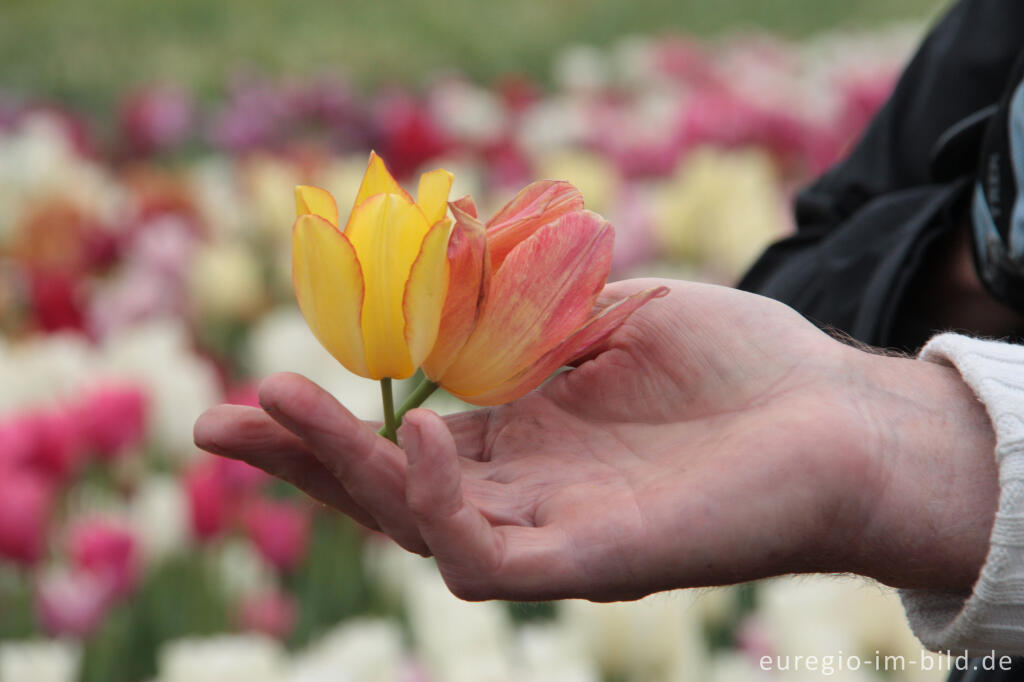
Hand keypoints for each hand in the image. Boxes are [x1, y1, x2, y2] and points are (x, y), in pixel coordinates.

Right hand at [194, 278, 997, 600]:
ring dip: (343, 474)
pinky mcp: (595, 565)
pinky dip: (444, 502)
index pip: (401, 438)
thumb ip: (526, 305)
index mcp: (525, 437)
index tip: (256, 385)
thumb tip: (441, 264)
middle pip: (384, 491)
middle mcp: (524, 493)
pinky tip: (427, 434)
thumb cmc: (740, 364)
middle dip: (300, 461)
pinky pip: (489, 557)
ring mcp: (554, 534)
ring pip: (415, 527)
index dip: (328, 421)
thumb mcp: (613, 308)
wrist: (841, 417)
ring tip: (280, 411)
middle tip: (217, 425)